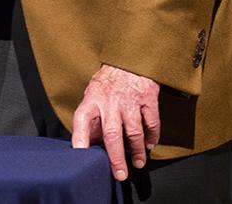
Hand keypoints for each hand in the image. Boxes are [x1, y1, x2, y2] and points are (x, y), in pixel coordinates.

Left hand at [71, 64, 160, 181]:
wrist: (130, 58)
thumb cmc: (109, 81)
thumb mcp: (94, 94)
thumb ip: (93, 117)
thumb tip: (90, 143)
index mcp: (92, 99)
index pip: (81, 119)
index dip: (79, 137)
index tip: (80, 154)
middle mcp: (110, 101)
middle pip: (112, 133)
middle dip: (115, 157)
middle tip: (119, 173)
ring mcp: (130, 100)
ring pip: (134, 132)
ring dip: (137, 151)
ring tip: (138, 163)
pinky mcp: (148, 98)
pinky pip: (151, 123)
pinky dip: (152, 137)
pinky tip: (149, 145)